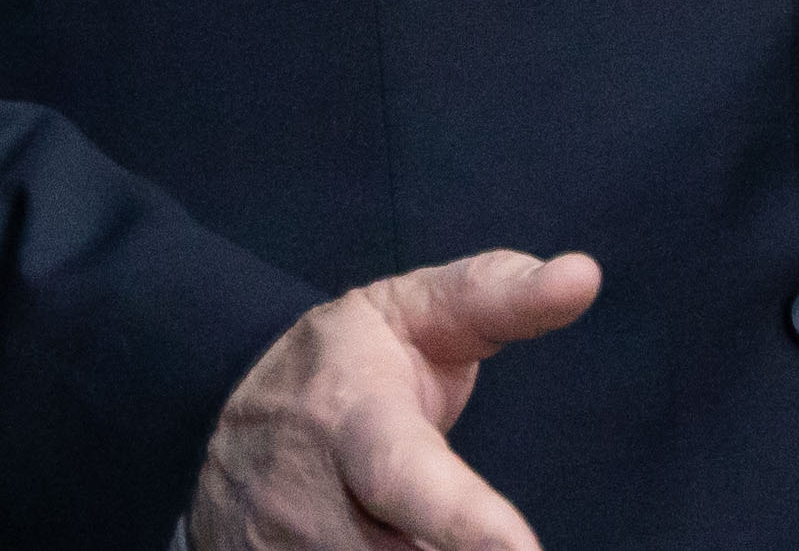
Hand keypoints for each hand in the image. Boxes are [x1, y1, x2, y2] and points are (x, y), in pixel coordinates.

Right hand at [187, 250, 600, 550]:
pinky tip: (402, 535)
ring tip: (430, 519)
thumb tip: (585, 275)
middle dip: (458, 547)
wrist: (213, 404)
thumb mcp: (414, 309)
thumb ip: (500, 298)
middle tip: (496, 532)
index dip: (464, 521)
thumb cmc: (344, 359)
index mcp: (352, 419)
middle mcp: (308, 500)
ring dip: (431, 550)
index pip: (408, 476)